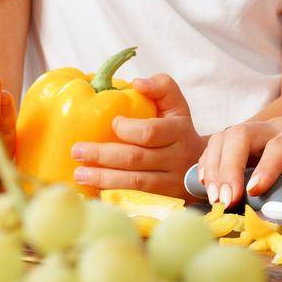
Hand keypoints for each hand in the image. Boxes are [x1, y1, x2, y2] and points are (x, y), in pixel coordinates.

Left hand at [70, 74, 206, 198]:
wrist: (204, 166)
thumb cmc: (179, 131)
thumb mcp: (177, 106)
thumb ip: (161, 87)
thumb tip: (137, 82)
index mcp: (178, 131)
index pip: (150, 132)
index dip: (127, 129)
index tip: (112, 122)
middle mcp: (176, 158)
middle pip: (136, 158)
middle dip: (103, 155)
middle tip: (77, 150)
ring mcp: (171, 182)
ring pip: (134, 181)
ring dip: (103, 178)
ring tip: (79, 173)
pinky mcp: (163, 199)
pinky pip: (135, 198)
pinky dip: (112, 194)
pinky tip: (93, 190)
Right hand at [198, 113, 281, 207]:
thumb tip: (278, 205)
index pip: (281, 144)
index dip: (265, 168)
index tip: (253, 193)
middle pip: (244, 134)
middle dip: (229, 166)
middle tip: (226, 200)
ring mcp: (266, 132)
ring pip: (228, 137)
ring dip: (216, 167)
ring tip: (216, 198)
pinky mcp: (256, 146)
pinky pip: (226, 147)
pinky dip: (213, 163)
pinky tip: (208, 184)